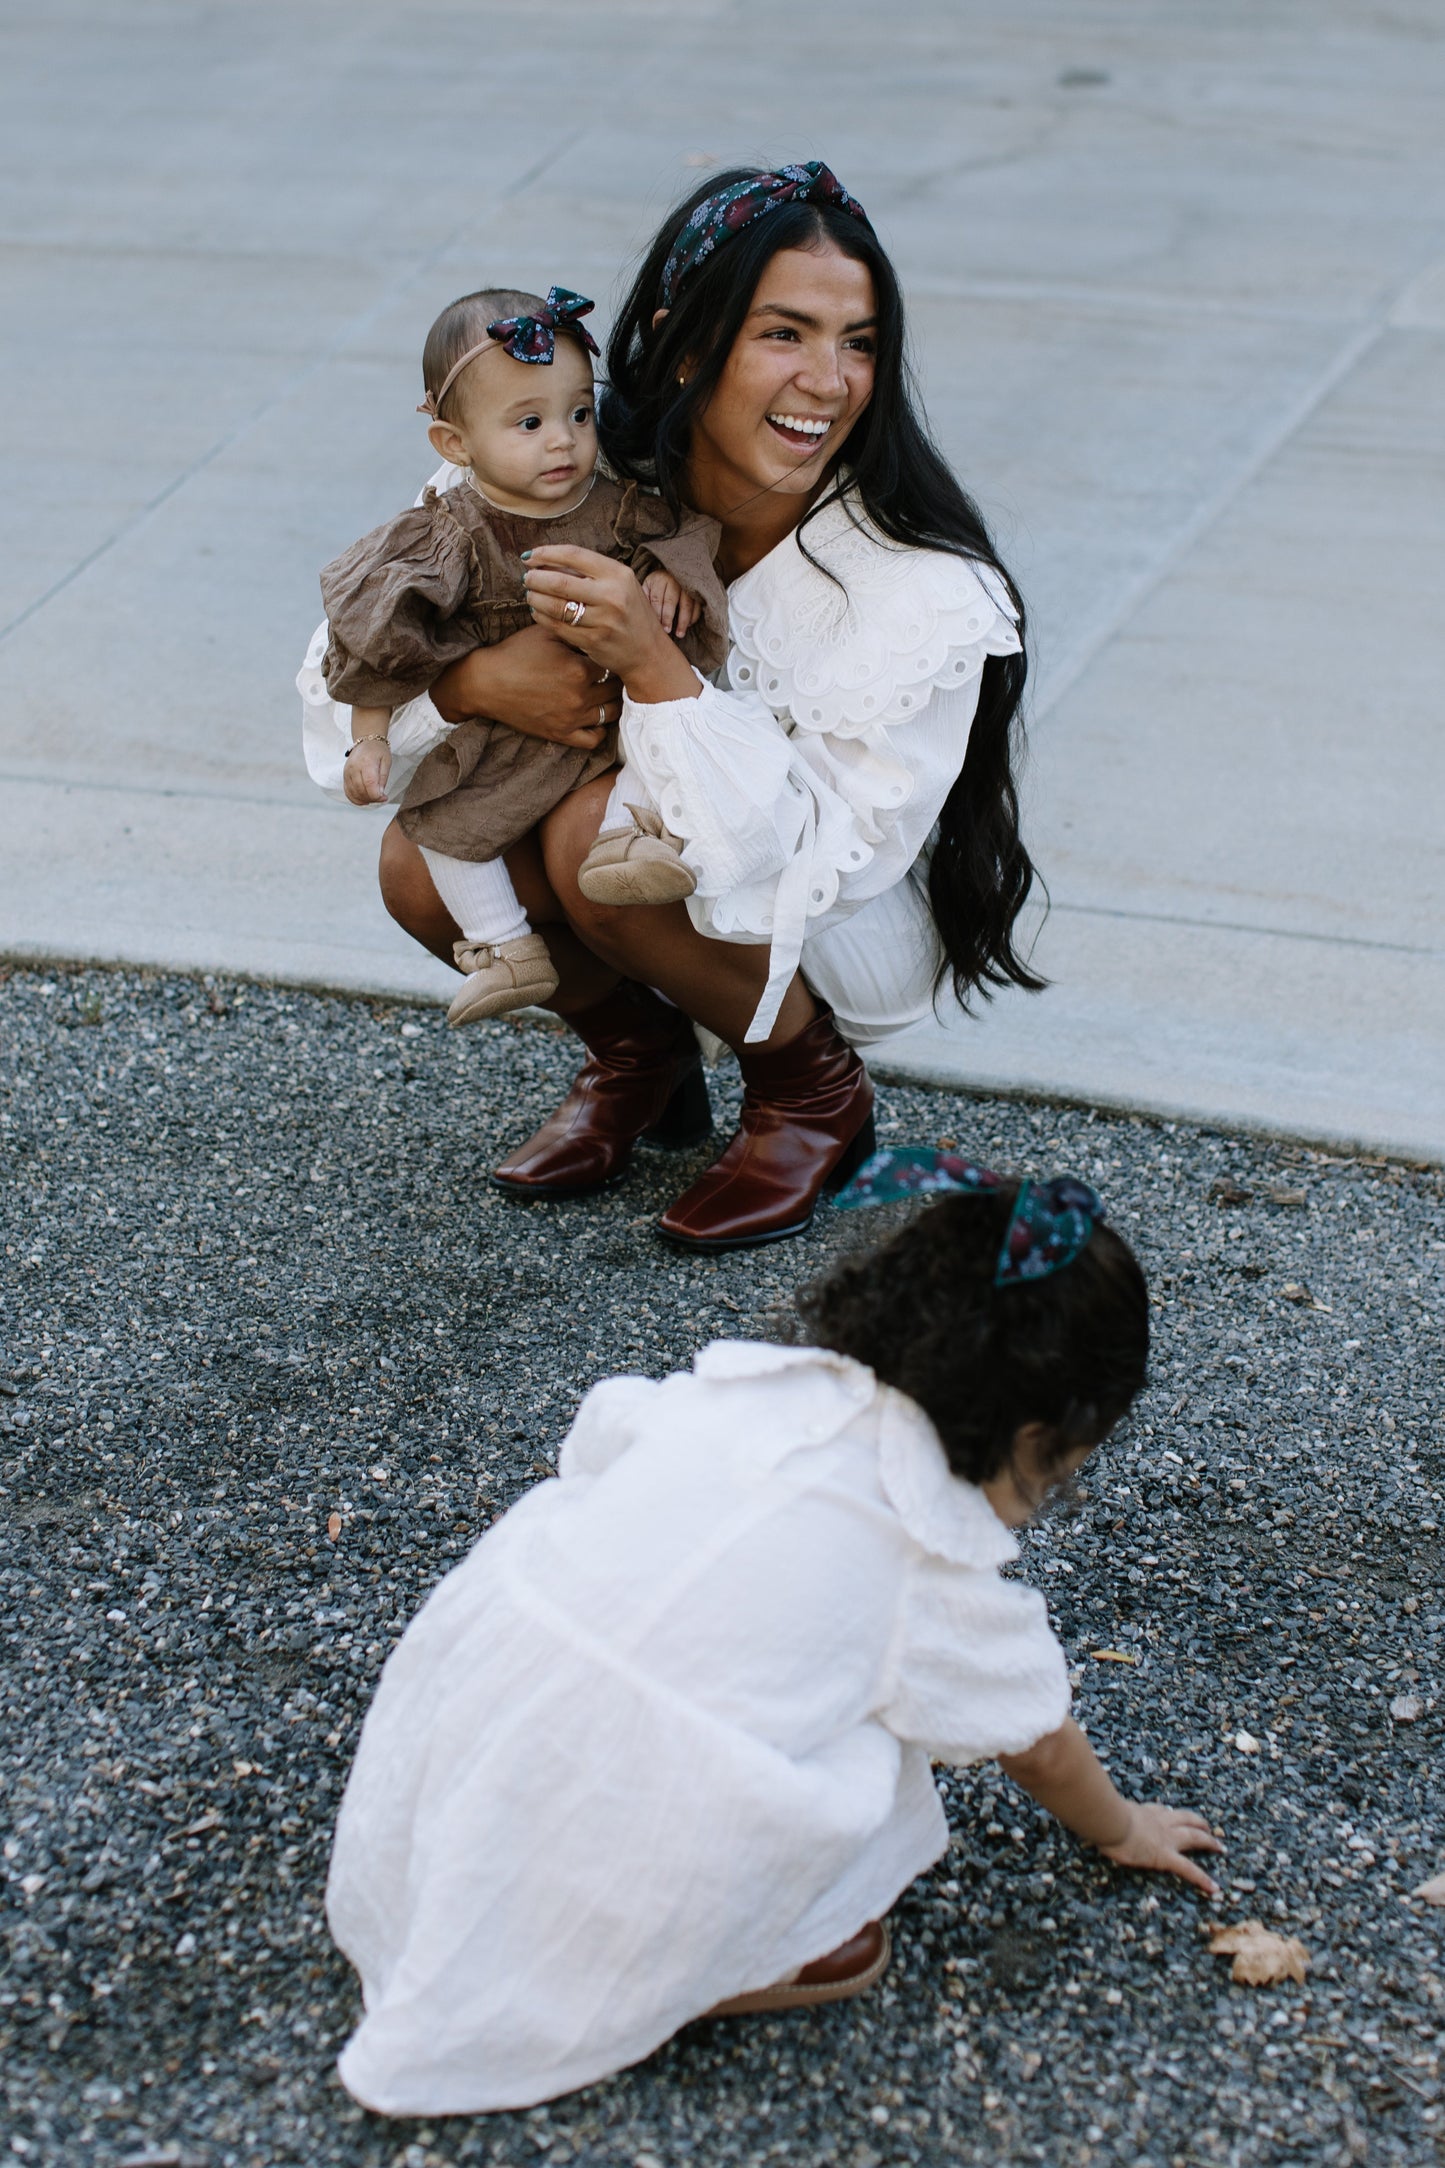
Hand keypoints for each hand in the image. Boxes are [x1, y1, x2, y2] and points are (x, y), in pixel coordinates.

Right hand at [344, 737, 391, 805]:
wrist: (366, 742)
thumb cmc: (378, 751)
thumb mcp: (386, 762)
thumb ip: (383, 778)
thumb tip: (380, 794)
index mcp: (366, 762)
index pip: (369, 784)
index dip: (377, 795)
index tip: (384, 797)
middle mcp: (354, 767)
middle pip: (360, 790)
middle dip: (372, 798)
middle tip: (381, 798)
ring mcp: (347, 772)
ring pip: (353, 793)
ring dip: (364, 800)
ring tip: (373, 798)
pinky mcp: (344, 776)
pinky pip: (347, 791)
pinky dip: (355, 799)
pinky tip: (364, 800)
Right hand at [429, 623, 621, 748]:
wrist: (486, 683)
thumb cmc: (514, 653)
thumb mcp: (545, 633)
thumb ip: (573, 629)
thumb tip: (594, 622)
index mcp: (578, 669)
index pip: (612, 663)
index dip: (611, 657)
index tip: (610, 653)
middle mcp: (579, 696)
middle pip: (615, 689)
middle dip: (616, 678)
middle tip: (614, 672)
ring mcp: (571, 718)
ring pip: (610, 714)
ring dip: (612, 702)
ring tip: (607, 692)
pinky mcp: (561, 734)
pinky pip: (594, 740)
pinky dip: (600, 730)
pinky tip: (596, 717)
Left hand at [522, 544, 700, 703]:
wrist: (648, 652)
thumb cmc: (630, 612)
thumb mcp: (620, 584)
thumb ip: (590, 571)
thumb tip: (545, 560)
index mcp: (618, 574)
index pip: (573, 555)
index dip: (546, 553)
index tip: (530, 556)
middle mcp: (612, 596)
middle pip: (560, 582)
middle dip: (536, 578)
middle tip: (526, 577)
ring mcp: (603, 621)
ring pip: (555, 606)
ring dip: (536, 598)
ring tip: (531, 594)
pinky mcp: (593, 641)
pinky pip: (558, 627)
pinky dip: (542, 617)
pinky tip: (538, 612)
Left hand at [640, 568, 699, 638]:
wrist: (672, 572)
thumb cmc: (657, 585)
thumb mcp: (648, 587)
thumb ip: (644, 598)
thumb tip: (639, 617)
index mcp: (658, 580)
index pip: (657, 599)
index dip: (657, 613)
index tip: (657, 626)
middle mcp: (673, 580)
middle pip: (670, 601)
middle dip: (668, 617)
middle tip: (667, 631)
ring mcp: (686, 584)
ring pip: (686, 604)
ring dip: (683, 620)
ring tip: (680, 634)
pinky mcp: (696, 590)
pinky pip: (697, 604)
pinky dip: (694, 616)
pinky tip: (689, 625)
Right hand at [1098, 1802, 1223, 1894]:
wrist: (1111, 1820)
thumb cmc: (1103, 1815)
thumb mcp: (1105, 1811)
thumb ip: (1104, 1813)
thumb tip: (1089, 1811)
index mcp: (1144, 1812)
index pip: (1162, 1811)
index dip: (1172, 1814)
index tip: (1175, 1815)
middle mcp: (1159, 1822)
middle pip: (1185, 1819)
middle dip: (1198, 1823)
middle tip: (1209, 1827)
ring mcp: (1165, 1838)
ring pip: (1193, 1837)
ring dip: (1208, 1841)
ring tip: (1219, 1846)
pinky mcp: (1166, 1856)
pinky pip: (1188, 1869)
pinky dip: (1202, 1879)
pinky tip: (1213, 1888)